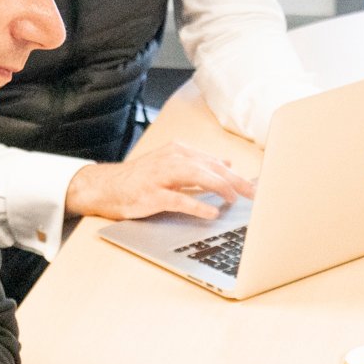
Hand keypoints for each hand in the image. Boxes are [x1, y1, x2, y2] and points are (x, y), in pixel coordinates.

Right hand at [65, 141, 255, 224]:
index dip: (236, 174)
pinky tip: (211, 212)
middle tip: (254, 194)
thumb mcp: (171, 166)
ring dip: (220, 187)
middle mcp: (172, 160)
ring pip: (197, 176)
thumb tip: (227, 164)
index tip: (256, 186)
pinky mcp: (152, 194)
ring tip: (236, 199)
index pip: (213, 162)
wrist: (106, 187)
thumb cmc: (141, 179)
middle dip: (235, 181)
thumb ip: (198, 165)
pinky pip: (179, 199)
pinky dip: (197, 205)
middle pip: (210, 168)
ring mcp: (161, 176)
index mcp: (179, 152)